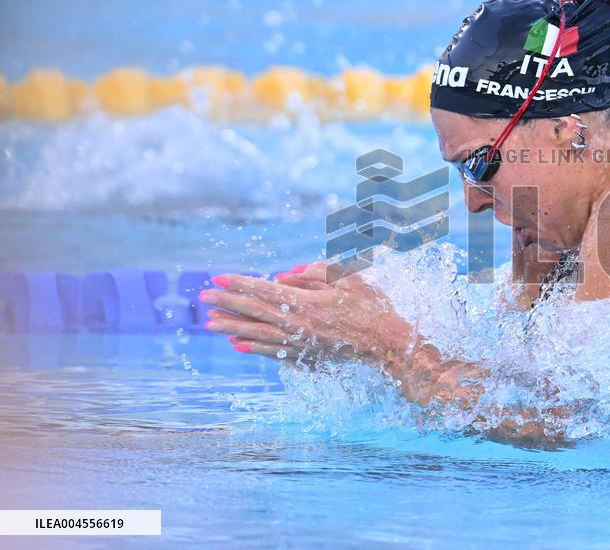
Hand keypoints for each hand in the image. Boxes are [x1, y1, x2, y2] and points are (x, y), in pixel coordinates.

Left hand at [200, 263, 411, 365]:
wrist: (387, 344)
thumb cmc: (371, 306)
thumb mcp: (348, 278)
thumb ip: (316, 272)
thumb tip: (285, 275)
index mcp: (307, 302)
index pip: (265, 290)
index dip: (240, 283)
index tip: (218, 278)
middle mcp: (298, 324)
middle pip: (255, 312)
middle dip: (227, 303)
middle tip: (204, 297)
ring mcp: (300, 342)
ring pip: (258, 333)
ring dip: (232, 327)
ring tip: (210, 323)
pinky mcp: (306, 355)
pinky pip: (272, 351)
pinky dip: (252, 346)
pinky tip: (237, 344)